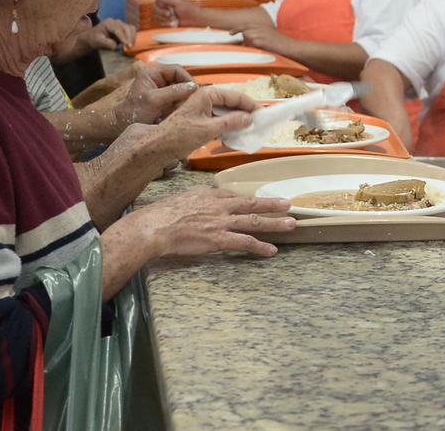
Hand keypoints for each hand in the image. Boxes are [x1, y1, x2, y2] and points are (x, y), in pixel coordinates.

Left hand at [76, 18, 136, 52]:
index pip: (118, 29)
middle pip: (127, 27)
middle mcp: (116, 22)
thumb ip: (107, 43)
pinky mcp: (123, 29)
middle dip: (130, 37)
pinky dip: (132, 37)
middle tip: (130, 47)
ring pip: (131, 28)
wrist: (92, 38)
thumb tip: (116, 46)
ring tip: (130, 46)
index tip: (127, 45)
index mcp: (108, 23)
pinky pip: (131, 31)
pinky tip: (130, 44)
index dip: (123, 37)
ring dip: (132, 37)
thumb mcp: (98, 41)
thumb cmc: (94, 39)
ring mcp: (120, 24)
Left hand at [110, 63, 196, 125]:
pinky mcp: (163, 102)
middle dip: (186, 92)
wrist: (120, 126)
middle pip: (181, 81)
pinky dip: (179, 107)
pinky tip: (177, 114)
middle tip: (189, 102)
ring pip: (181, 92)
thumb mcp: (153, 100)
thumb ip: (173, 92)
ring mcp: (161, 91)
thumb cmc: (131, 112)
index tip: (195, 91)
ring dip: (183, 101)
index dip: (187, 79)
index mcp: (152, 73)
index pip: (177, 70)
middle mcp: (158, 80)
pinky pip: (177, 101)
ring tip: (181, 110)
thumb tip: (193, 87)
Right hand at [130, 187, 295, 257]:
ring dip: (275, 223)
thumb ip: (198, 202)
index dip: (250, 199)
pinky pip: (245, 242)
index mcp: (210, 195)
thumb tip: (202, 206)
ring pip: (254, 221)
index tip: (261, 200)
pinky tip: (271, 251)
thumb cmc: (162, 215)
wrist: (154, 227)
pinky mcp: (219, 239)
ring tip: (290, 224)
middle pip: (252, 203)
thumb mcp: (183, 199)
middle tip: (288, 204)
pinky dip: (260, 247)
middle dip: (272, 204)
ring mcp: (221, 222)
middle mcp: (220, 206)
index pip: (235, 196)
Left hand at [148, 85, 262, 160]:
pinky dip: (227, 128)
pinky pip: (218, 121)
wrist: (158, 147)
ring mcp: (202, 109)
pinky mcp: (199, 120)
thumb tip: (248, 118)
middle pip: (231, 103)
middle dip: (244, 113)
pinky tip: (232, 137)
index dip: (250, 104)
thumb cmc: (178, 135)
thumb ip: (230, 122)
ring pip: (225, 113)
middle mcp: (204, 99)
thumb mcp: (208, 129)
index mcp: (206, 94)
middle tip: (258, 123)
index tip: (262, 113)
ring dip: (236, 121)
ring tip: (248, 131)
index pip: (235, 96)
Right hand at [154, 0, 206, 26]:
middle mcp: (165, 6)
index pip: (157, 1)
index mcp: (168, 0)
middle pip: (155, 10)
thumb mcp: (178, 2)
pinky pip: (160, 23)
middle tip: (170, 14)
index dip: (160, 5)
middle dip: (162, 13)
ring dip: (165, 19)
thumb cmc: (189, 9)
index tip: (167, 8)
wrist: (195, 19)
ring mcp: (165, 14)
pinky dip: (166, 24)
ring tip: (174, 18)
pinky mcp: (167, 21)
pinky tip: (173, 23)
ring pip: (157, 17)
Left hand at [239, 24, 292, 55]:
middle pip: (245, 32)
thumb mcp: (269, 38)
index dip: (237, 29)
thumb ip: (258, 38)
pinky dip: (253, 47)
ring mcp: (263, 34)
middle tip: (246, 47)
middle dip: (243, 40)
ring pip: (248, 37)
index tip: (230, 33)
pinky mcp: (264, 41)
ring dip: (249, 44)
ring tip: (258, 49)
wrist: (292, 47)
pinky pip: (253, 43)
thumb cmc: (282, 45)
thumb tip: (247, 42)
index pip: (246, 26)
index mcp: (263, 27)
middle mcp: (262, 29)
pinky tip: (259, 50)